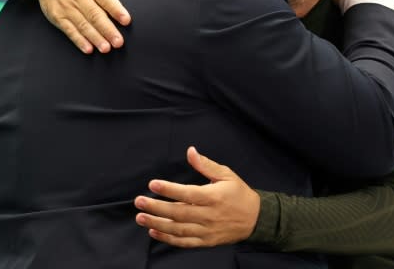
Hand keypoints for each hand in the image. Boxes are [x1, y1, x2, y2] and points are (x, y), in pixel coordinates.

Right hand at [35, 0, 137, 53]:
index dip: (115, 8)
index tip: (126, 20)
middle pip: (94, 14)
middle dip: (107, 29)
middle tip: (119, 42)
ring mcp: (66, 7)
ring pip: (83, 24)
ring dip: (95, 37)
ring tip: (106, 49)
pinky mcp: (57, 16)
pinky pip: (69, 30)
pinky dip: (78, 40)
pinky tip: (88, 49)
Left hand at [134, 147, 259, 247]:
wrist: (255, 219)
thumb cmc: (239, 193)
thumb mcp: (226, 174)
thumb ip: (206, 165)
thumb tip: (190, 151)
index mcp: (214, 197)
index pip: (188, 194)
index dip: (169, 190)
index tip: (152, 184)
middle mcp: (209, 215)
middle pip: (179, 213)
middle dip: (156, 208)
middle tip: (139, 202)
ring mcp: (207, 230)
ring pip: (178, 230)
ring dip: (157, 224)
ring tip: (141, 217)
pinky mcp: (206, 241)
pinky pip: (184, 242)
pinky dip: (167, 239)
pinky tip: (154, 232)